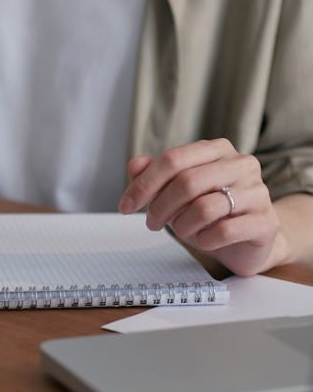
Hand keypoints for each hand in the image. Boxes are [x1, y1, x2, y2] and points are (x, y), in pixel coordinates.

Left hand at [118, 138, 282, 275]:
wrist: (248, 240)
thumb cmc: (208, 212)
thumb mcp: (176, 193)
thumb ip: (155, 176)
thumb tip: (135, 165)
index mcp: (217, 150)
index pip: (172, 160)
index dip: (143, 185)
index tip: (125, 206)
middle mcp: (241, 164)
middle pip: (186, 182)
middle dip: (159, 208)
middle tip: (152, 223)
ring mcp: (257, 192)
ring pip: (204, 208)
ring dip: (182, 226)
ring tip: (182, 231)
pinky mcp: (266, 222)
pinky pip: (224, 231)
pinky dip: (204, 240)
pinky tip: (204, 240)